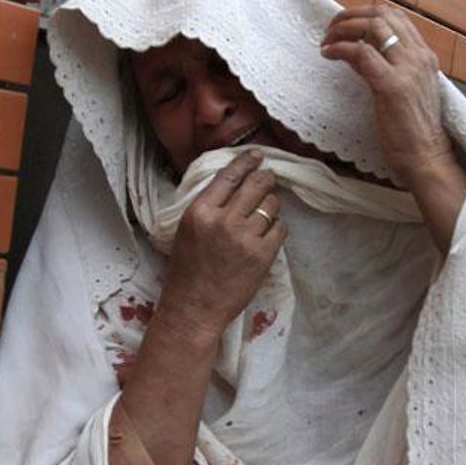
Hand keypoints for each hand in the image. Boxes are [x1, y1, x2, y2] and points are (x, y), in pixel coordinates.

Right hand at [159, 149, 287, 339]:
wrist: (193, 309)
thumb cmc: (185, 273)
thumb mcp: (185, 231)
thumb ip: (206, 207)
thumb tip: (231, 183)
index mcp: (200, 212)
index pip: (229, 176)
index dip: (246, 162)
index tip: (256, 155)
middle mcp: (223, 221)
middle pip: (256, 185)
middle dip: (266, 178)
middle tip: (268, 179)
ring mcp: (245, 238)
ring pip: (271, 205)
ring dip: (271, 205)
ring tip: (264, 213)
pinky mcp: (262, 256)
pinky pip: (280, 228)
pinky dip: (277, 227)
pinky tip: (268, 234)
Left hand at [320, 6, 454, 190]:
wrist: (426, 159)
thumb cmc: (412, 134)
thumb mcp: (404, 93)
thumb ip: (386, 70)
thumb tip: (359, 53)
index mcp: (425, 57)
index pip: (396, 17)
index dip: (367, 14)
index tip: (347, 25)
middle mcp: (419, 56)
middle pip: (384, 14)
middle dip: (352, 15)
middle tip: (331, 28)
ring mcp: (407, 69)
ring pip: (373, 27)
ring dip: (344, 28)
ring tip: (326, 41)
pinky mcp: (391, 86)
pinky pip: (361, 53)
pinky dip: (340, 48)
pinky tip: (328, 54)